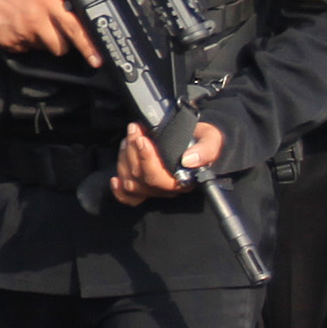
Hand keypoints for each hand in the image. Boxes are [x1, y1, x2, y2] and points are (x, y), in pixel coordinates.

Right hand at [0, 0, 96, 64]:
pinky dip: (24, 41)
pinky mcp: (7, 43)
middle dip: (63, 42)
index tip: (97, 59)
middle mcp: (35, 19)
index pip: (75, 28)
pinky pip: (25, 50)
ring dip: (42, 40)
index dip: (88, 46)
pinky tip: (17, 24)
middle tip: (54, 28)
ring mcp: (20, 33)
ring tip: (31, 21)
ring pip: (43, 48)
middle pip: (61, 47)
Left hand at [108, 118, 227, 205]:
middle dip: (133, 151)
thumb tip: (188, 160)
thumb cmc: (204, 141)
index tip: (143, 139)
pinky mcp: (144, 187)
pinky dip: (118, 191)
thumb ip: (205, 150)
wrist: (200, 141)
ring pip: (131, 183)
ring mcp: (154, 190)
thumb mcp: (211, 140)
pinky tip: (114, 179)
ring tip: (129, 137)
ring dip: (125, 158)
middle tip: (134, 129)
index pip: (158, 178)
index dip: (146, 159)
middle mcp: (167, 189)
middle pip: (140, 179)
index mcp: (183, 180)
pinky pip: (129, 198)